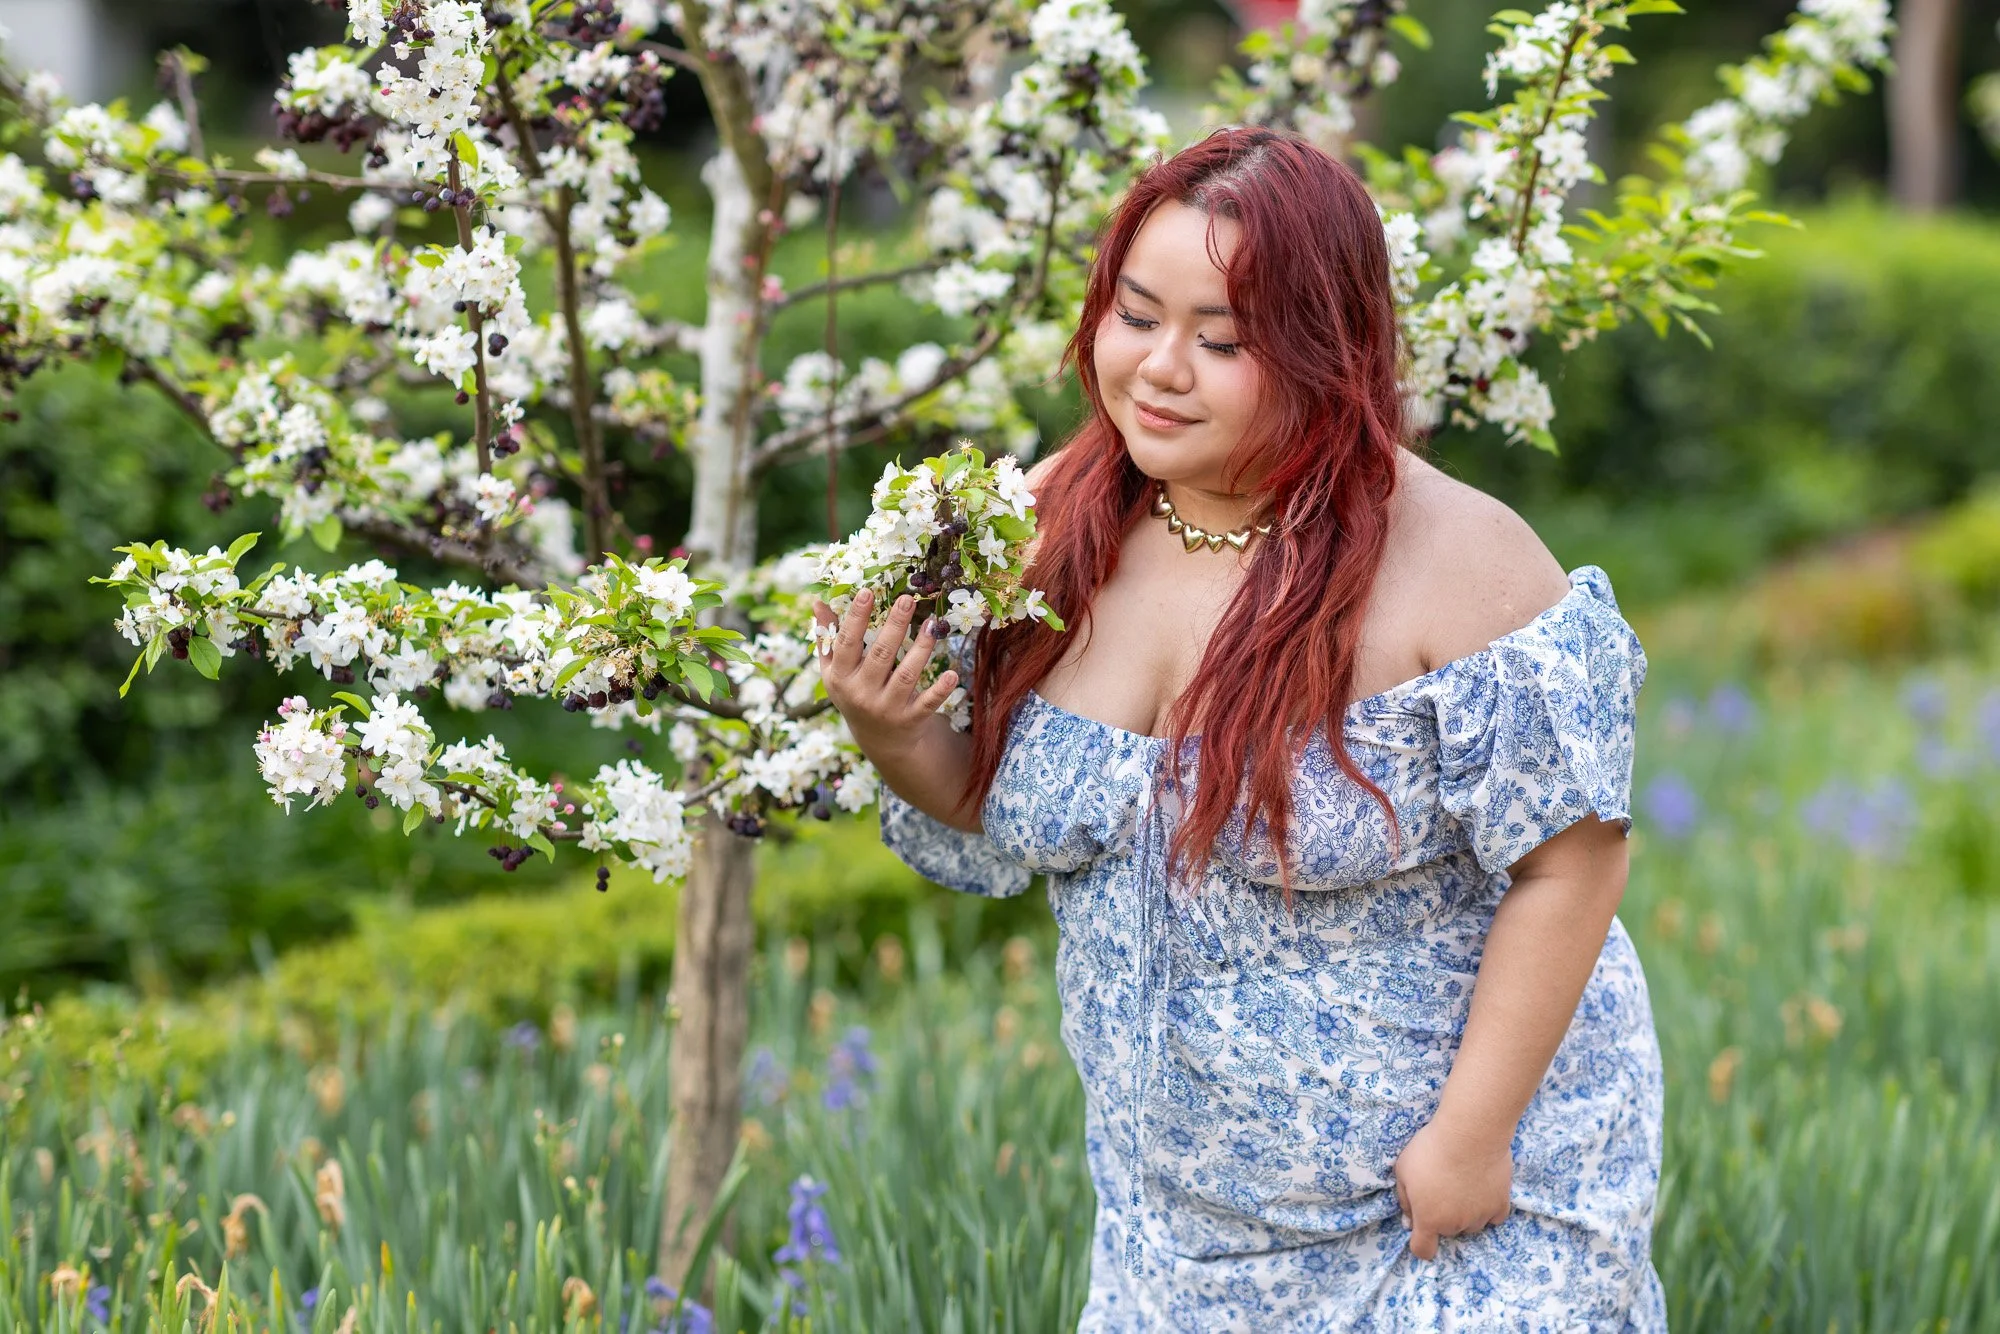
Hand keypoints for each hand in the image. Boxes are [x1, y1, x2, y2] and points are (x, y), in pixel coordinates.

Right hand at [811, 589, 957, 754]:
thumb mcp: (835, 671)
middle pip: (881, 654)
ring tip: (932, 623)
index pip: (847, 643)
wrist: (879, 740)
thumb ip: (827, 637)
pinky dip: (940, 690)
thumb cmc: (854, 693)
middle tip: (907, 598)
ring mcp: (886, 708)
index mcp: (840, 677)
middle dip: (895, 625)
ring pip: (906, 675)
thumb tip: (818, 602)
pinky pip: (927, 703)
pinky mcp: (910, 719)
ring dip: (921, 648)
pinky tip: (952, 673)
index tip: (868, 591)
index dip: (857, 617)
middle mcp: (861, 694)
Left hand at [1392, 1116, 1513, 1260]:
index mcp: (1429, 1219)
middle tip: (1441, 1187)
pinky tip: (1482, 1188)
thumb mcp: (1402, 1170)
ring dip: (1465, 1212)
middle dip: (1442, 1217)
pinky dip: (1487, 1207)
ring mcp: (1480, 1216)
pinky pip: (1494, 1216)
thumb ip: (1404, 1198)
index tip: (1421, 1228)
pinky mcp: (1501, 1204)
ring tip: (1462, 1182)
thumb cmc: (1430, 1150)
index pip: (1423, 1250)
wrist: (1469, 1134)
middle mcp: (1456, 1224)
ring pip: (1471, 1225)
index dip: (1420, 1243)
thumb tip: (1409, 1218)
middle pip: (1448, 1231)